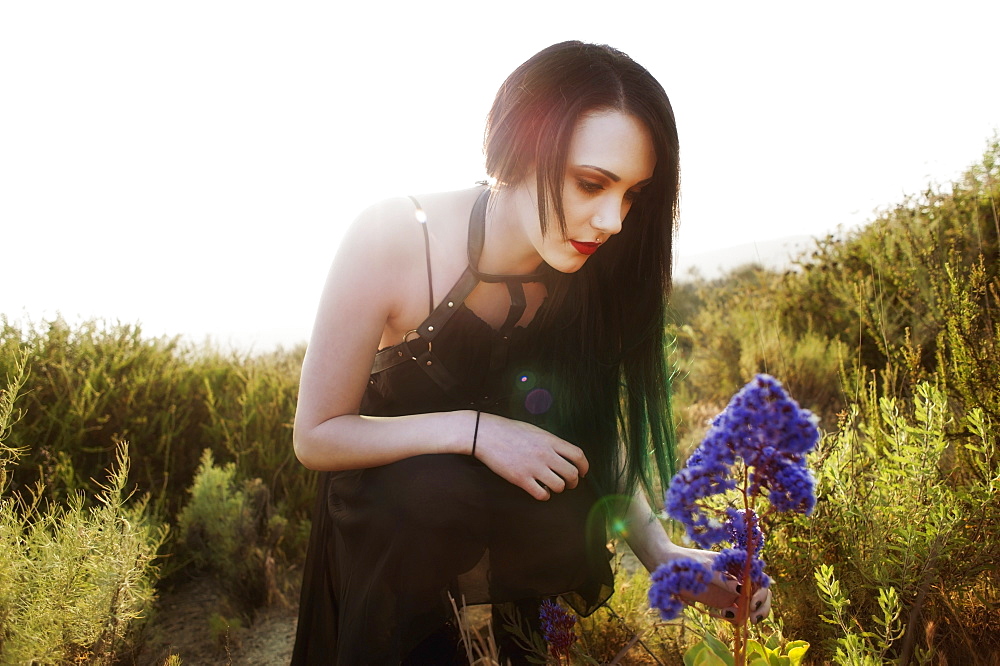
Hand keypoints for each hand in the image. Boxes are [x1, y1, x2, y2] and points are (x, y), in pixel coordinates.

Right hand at [472, 412, 589, 500]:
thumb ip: (550, 442)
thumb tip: (563, 454)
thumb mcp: (534, 430)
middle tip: (569, 483)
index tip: (583, 472)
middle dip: (573, 481)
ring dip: (559, 488)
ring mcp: (533, 467)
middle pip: (572, 473)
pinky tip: (541, 490)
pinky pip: (542, 494)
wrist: (485, 434)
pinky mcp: (521, 479)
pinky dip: (545, 495)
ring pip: (559, 486)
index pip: (578, 455)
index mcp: (549, 440)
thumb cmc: (508, 430)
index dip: (584, 466)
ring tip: (553, 486)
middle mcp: (545, 454)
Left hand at [664, 543, 771, 622]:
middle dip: (761, 605)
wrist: (666, 567)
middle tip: (753, 617)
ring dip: (752, 612)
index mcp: (737, 564)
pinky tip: (727, 615)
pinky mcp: (723, 601)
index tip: (753, 601)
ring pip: (752, 604)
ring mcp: (731, 590)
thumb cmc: (686, 561)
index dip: (762, 590)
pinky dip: (739, 617)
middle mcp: (737, 577)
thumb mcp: (703, 567)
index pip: (759, 577)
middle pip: (760, 592)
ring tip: (739, 619)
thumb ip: (722, 579)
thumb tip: (741, 588)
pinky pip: (738, 611)